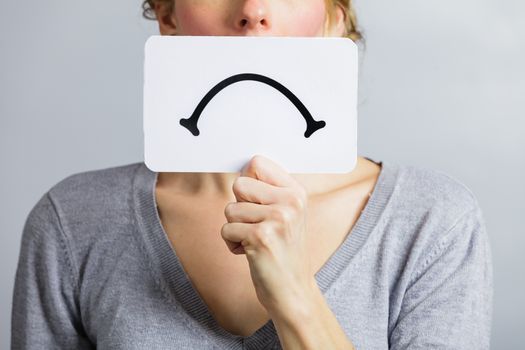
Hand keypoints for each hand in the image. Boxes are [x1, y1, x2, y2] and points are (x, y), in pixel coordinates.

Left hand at [221, 155, 315, 315]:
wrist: (293, 290)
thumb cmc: (283, 251)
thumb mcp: (287, 214)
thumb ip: (268, 190)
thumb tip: (244, 167)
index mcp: (296, 192)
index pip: (257, 162)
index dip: (248, 182)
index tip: (255, 201)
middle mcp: (291, 202)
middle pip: (239, 184)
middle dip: (239, 207)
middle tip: (257, 225)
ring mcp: (278, 218)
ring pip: (230, 209)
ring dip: (236, 229)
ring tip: (256, 241)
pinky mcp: (261, 237)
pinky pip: (226, 230)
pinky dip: (232, 244)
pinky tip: (251, 253)